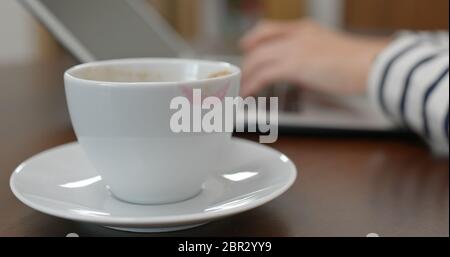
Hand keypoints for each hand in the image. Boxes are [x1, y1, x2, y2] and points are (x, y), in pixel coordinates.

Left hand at [240, 19, 390, 95]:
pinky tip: (248, 92)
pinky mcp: (293, 66)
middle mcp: (295, 35)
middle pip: (258, 44)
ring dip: (247, 75)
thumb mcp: (328, 51)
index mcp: (304, 28)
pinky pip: (263, 75)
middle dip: (247, 61)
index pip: (269, 29)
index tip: (247, 46)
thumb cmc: (357, 62)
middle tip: (242, 74)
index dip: (253, 38)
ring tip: (241, 88)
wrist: (370, 64)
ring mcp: (293, 48)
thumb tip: (299, 72)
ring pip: (257, 59)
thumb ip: (309, 57)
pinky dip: (252, 84)